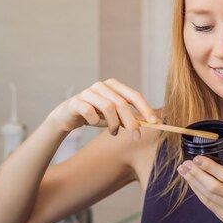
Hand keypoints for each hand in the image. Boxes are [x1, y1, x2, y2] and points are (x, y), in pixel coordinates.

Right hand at [45, 78, 159, 138]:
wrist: (68, 116)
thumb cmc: (95, 115)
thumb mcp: (114, 115)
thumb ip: (128, 116)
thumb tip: (150, 123)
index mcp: (114, 85)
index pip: (134, 95)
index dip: (145, 109)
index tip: (155, 123)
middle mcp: (102, 85)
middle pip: (122, 103)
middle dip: (132, 122)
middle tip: (136, 136)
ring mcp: (88, 91)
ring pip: (108, 108)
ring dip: (114, 124)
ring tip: (113, 132)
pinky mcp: (76, 101)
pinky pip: (90, 112)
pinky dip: (95, 122)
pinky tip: (94, 124)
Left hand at [176, 133, 222, 222]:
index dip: (209, 166)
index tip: (197, 158)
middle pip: (213, 186)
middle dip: (197, 174)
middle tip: (185, 164)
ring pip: (207, 195)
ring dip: (193, 182)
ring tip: (183, 171)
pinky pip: (207, 203)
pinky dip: (198, 192)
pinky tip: (191, 182)